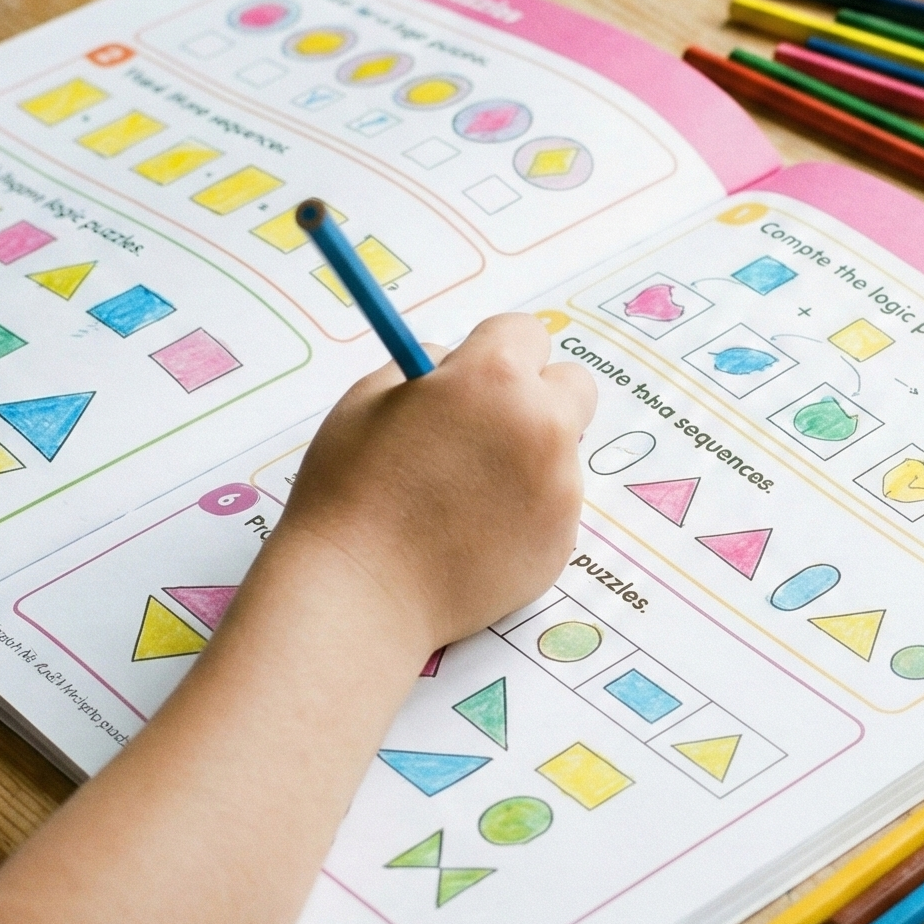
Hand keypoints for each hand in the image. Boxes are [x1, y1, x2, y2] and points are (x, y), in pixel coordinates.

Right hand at [252, 314, 595, 669]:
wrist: (361, 591)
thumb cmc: (351, 491)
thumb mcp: (368, 399)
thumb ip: (424, 369)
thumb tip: (455, 362)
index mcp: (493, 378)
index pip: (526, 332)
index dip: (494, 351)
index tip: (472, 376)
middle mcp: (541, 427)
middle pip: (572, 386)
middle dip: (536, 396)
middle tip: (486, 426)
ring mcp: (560, 488)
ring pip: (561, 451)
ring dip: (527, 458)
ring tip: (462, 494)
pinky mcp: (562, 541)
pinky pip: (554, 506)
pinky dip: (525, 511)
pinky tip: (471, 532)